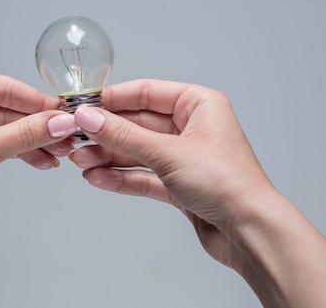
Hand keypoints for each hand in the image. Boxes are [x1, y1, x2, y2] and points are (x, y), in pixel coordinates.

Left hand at [0, 64, 80, 307]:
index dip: (38, 103)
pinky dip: (10, 149)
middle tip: (65, 137)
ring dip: (26, 140)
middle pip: (2, 106)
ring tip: (56, 153)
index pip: (3, 87)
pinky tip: (37, 159)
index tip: (66, 112)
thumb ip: (24, 134)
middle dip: (35, 125)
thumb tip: (59, 123)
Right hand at [69, 79, 273, 266]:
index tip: (82, 106)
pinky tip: (97, 178)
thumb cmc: (227, 183)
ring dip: (108, 157)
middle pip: (138, 124)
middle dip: (106, 133)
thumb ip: (124, 135)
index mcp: (198, 104)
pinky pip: (143, 175)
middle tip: (76, 139)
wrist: (249, 232)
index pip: (146, 93)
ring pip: (137, 151)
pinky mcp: (179, 185)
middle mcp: (192, 127)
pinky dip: (121, 177)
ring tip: (80, 162)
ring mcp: (184, 157)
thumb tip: (88, 118)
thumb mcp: (168, 152)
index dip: (112, 99)